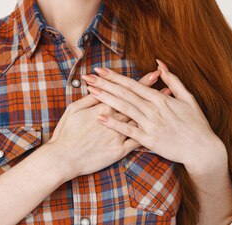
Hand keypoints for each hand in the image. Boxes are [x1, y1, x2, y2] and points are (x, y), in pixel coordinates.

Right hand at [46, 69, 162, 179]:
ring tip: (168, 102)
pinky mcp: (118, 151)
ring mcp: (117, 136)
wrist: (63, 158)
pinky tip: (159, 127)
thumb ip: (89, 98)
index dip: (140, 82)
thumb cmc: (66, 133)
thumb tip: (97, 84)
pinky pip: (136, 142)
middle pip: (136, 103)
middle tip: (166, 83)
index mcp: (101, 108)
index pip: (125, 92)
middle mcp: (112, 120)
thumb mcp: (74, 110)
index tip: (154, 74)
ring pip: (139, 121)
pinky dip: (148, 133)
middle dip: (151, 91)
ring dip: (154, 110)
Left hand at [83, 59, 223, 170]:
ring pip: (124, 108)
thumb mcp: (188, 98)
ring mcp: (151, 124)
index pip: (133, 84)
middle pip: (124, 93)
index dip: (115, 77)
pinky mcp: (149, 140)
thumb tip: (160, 63)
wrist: (204, 150)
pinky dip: (114, 123)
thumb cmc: (196, 124)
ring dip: (106, 98)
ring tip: (90, 90)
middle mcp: (154, 109)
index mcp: (161, 99)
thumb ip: (173, 80)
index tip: (100, 70)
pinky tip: (100, 117)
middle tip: (88, 76)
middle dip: (104, 84)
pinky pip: (128, 130)